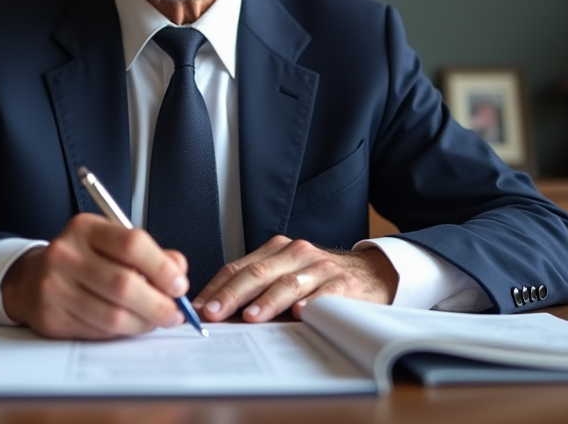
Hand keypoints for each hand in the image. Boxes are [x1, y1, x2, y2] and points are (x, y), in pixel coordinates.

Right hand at [0, 213, 190, 338]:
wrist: (30, 279)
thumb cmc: (81, 260)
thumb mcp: (111, 243)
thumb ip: (149, 254)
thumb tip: (178, 271)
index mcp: (85, 229)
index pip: (131, 243)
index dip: (162, 267)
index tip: (179, 285)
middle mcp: (66, 254)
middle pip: (124, 284)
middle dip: (158, 304)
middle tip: (174, 313)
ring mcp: (55, 287)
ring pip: (113, 315)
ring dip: (143, 323)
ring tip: (154, 321)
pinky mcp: (51, 318)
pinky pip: (98, 332)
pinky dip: (122, 333)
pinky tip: (128, 326)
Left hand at [193, 236, 397, 322]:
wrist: (369, 274)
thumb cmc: (318, 280)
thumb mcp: (284, 276)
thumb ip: (256, 289)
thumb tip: (218, 314)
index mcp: (275, 250)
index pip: (238, 267)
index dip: (216, 288)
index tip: (199, 308)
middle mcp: (295, 253)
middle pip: (257, 273)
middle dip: (232, 295)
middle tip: (214, 313)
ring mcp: (319, 267)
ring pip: (287, 283)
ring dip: (267, 301)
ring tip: (251, 317)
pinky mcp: (343, 284)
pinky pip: (324, 294)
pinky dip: (311, 303)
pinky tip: (300, 314)